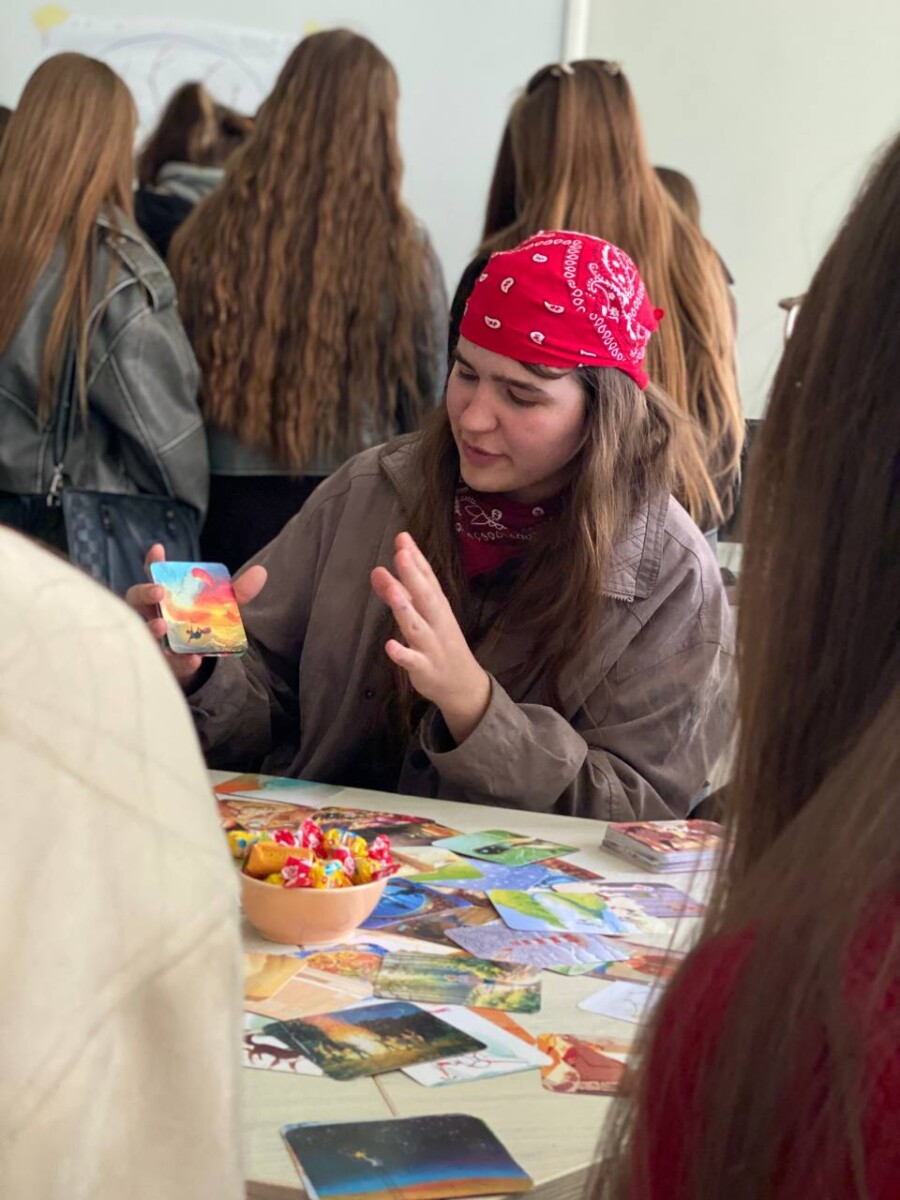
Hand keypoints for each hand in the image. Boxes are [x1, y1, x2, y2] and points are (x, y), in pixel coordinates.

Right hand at [125, 543, 266, 686]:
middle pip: (136, 599)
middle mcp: (150, 612)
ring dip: (151, 628)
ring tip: (162, 626)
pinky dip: (179, 660)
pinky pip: (166, 661)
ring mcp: (152, 637)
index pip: (153, 573)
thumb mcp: (221, 607)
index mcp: (164, 594)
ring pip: (142, 631)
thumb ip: (238, 592)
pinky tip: (191, 659)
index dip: (153, 562)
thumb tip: (261, 572)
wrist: (198, 659)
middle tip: (159, 592)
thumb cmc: (201, 623)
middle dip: (145, 593)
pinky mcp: (162, 662)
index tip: (158, 550)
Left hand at [371, 532, 490, 743]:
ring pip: (416, 626)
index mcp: (438, 607)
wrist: (463, 686)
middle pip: (425, 597)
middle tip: (401, 554)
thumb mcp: (423, 616)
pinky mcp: (425, 669)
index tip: (403, 538)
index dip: (416, 559)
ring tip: (393, 589)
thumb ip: (399, 594)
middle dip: (413, 575)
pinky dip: (402, 654)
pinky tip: (390, 645)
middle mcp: (437, 623)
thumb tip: (378, 571)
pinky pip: (413, 661)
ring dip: (405, 608)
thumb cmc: (441, 644)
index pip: (428, 579)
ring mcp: (431, 646)